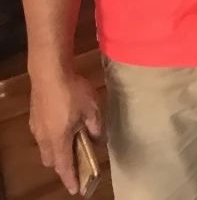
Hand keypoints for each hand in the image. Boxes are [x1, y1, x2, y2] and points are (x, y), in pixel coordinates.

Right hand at [29, 71, 103, 194]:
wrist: (49, 72)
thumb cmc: (73, 91)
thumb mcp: (92, 109)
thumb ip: (96, 127)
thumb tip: (99, 140)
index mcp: (59, 139)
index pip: (64, 166)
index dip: (70, 179)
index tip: (75, 189)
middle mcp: (44, 138)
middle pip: (52, 160)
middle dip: (63, 165)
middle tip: (78, 162)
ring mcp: (37, 128)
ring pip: (45, 148)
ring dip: (58, 151)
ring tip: (73, 143)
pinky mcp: (35, 118)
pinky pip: (43, 136)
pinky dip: (53, 139)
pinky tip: (65, 127)